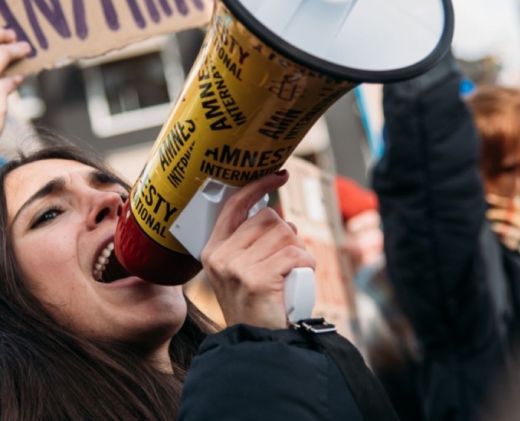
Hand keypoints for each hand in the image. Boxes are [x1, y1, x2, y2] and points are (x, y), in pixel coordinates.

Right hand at [201, 172, 315, 329]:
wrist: (258, 345)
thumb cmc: (257, 307)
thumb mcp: (242, 272)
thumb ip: (251, 244)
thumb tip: (280, 217)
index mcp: (213, 251)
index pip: (234, 205)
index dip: (257, 186)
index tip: (278, 174)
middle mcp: (220, 256)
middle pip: (268, 218)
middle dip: (288, 234)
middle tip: (288, 260)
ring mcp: (236, 267)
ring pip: (285, 234)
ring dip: (299, 250)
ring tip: (292, 273)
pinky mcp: (257, 278)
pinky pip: (294, 253)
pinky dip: (307, 262)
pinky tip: (301, 276)